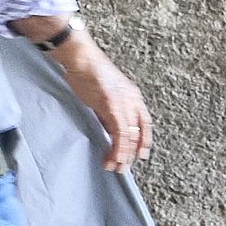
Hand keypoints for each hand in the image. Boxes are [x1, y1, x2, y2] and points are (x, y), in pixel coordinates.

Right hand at [24, 26, 151, 172]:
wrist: (81, 57)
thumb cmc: (87, 72)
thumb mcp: (103, 94)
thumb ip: (108, 111)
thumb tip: (109, 128)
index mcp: (133, 96)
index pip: (144, 123)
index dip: (144, 141)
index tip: (140, 155)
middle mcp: (132, 100)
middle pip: (139, 132)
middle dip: (132, 153)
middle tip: (124, 167)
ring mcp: (124, 102)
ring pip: (130, 136)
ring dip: (123, 155)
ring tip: (116, 167)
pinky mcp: (112, 105)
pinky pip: (119, 132)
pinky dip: (117, 148)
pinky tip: (113, 157)